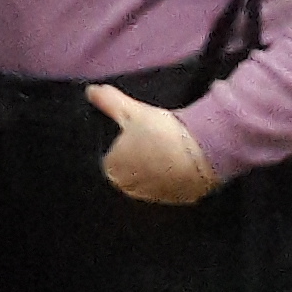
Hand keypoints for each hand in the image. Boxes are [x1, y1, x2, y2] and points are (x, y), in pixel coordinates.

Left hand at [83, 85, 220, 204]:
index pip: (109, 159)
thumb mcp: (132, 110)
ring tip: (166, 153)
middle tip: (151, 142)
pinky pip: (168, 190)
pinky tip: (179, 167)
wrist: (201, 154)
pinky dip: (171, 181)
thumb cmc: (161, 133)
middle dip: (135, 161)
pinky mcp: (177, 201)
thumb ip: (109, 102)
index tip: (134, 136)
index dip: (121, 147)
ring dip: (152, 172)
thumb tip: (91, 91)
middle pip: (126, 174)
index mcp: (112, 167)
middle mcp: (129, 187)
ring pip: (147, 183)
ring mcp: (153, 197)